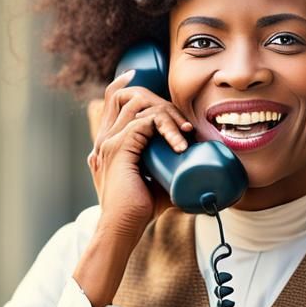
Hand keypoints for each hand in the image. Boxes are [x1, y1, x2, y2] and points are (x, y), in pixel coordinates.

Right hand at [87, 69, 194, 242]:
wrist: (122, 229)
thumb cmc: (139, 212)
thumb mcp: (156, 183)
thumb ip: (169, 173)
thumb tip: (200, 177)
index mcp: (108, 141)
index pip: (112, 99)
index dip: (127, 83)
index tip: (145, 77)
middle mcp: (105, 137)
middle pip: (127, 94)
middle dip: (161, 100)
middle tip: (183, 124)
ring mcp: (109, 141)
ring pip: (140, 104)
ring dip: (168, 113)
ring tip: (186, 133)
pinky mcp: (118, 147)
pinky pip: (145, 122)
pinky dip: (167, 128)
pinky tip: (181, 143)